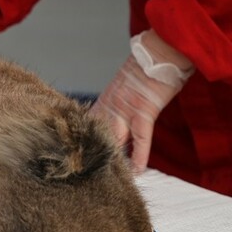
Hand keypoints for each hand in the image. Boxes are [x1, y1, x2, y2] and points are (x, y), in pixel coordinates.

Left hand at [90, 30, 192, 171]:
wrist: (159, 52)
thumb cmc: (147, 67)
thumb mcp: (124, 85)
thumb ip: (115, 100)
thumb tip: (112, 111)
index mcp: (106, 102)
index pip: (90, 127)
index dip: (82, 142)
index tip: (72, 157)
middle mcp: (112, 108)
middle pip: (99, 137)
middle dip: (92, 154)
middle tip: (81, 173)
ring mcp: (127, 111)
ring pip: (116, 140)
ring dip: (114, 159)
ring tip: (105, 179)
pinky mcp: (145, 112)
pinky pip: (141, 139)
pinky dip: (139, 156)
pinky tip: (136, 172)